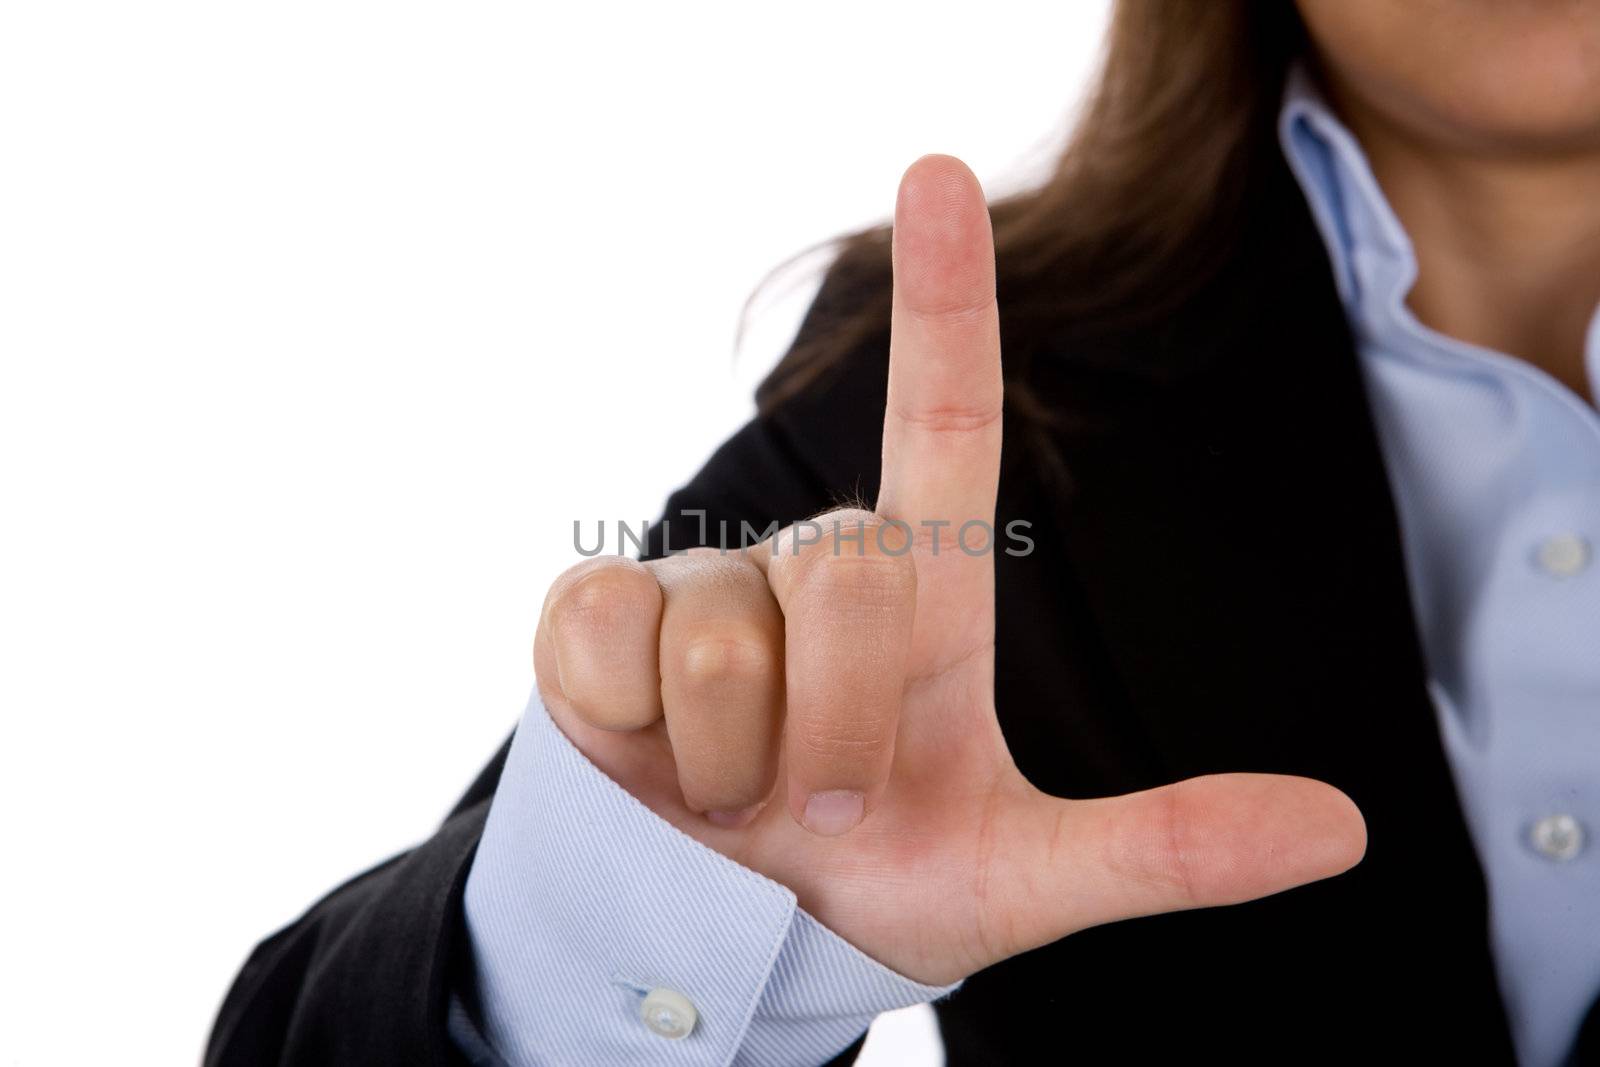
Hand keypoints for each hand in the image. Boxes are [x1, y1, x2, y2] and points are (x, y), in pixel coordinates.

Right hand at [534, 154, 1365, 986]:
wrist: (742, 930)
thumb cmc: (890, 873)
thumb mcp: (1030, 877)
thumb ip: (1168, 851)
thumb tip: (1342, 832)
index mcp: (927, 590)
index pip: (945, 418)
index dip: (945, 297)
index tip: (940, 171)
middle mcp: (814, 559)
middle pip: (850, 577)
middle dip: (842, 734)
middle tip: (831, 807)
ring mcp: (701, 579)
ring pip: (726, 633)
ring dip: (742, 761)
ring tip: (740, 794)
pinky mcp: (595, 616)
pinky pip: (608, 637)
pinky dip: (637, 729)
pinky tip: (650, 750)